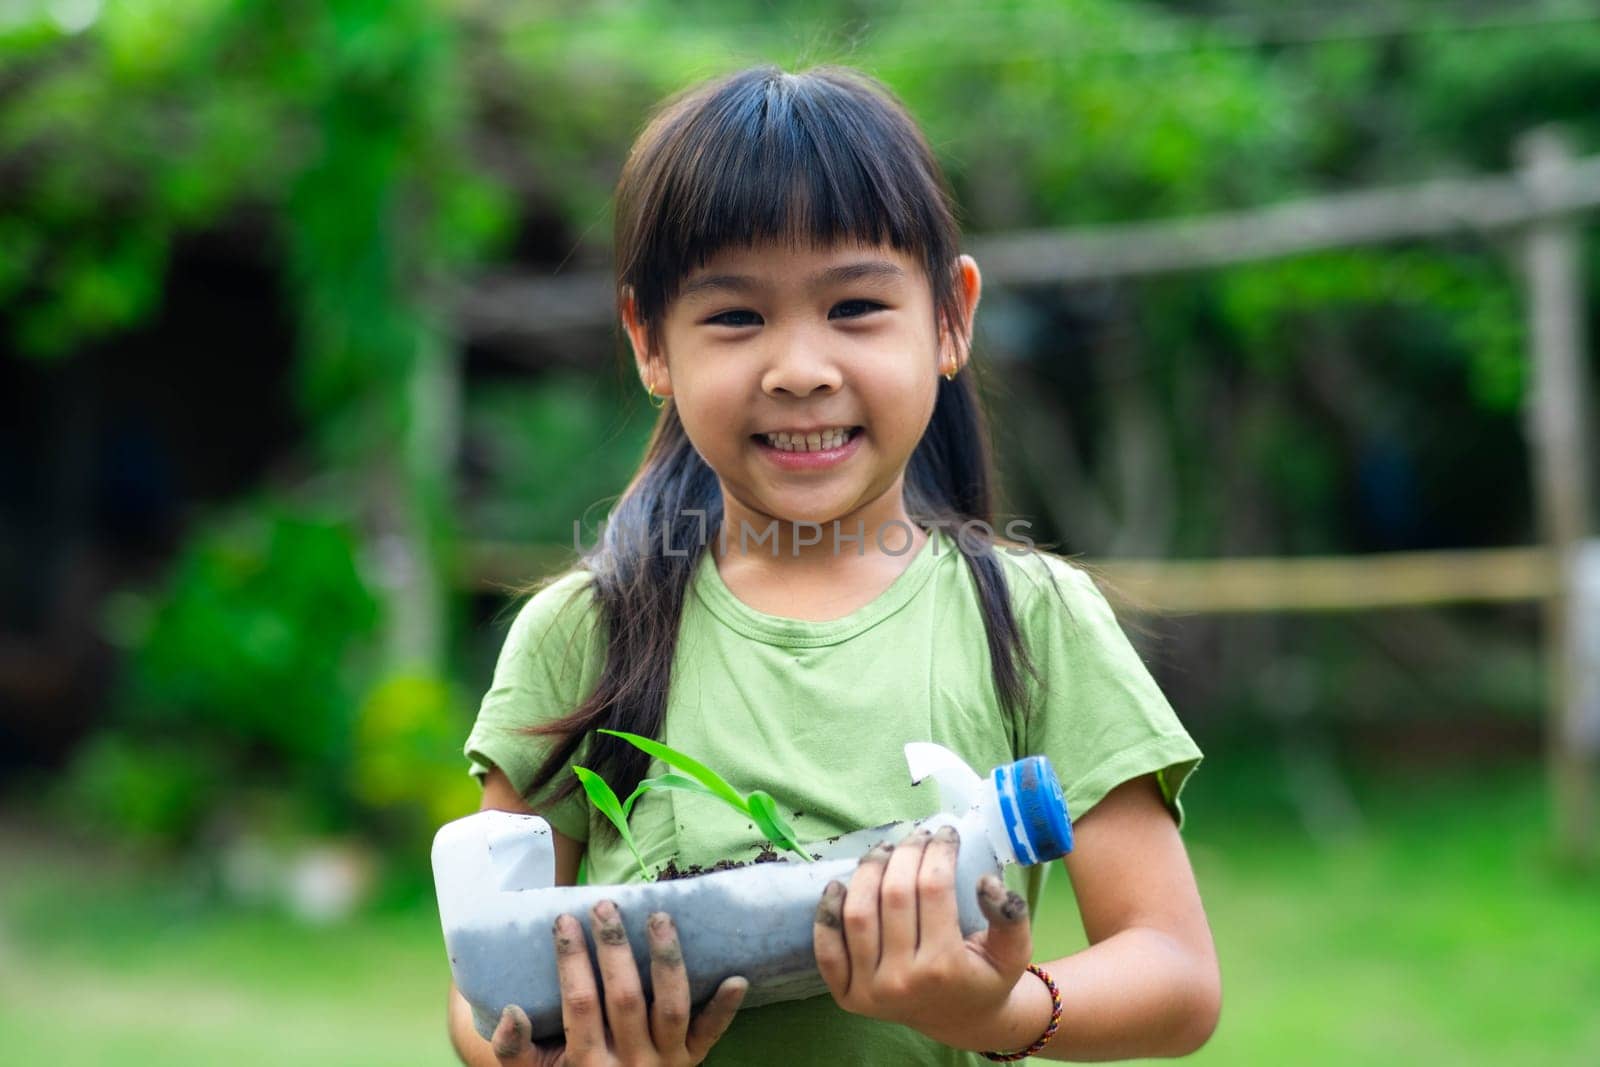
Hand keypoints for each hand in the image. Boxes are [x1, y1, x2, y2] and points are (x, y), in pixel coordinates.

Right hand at [489, 900, 748, 1065]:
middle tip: (606, 906)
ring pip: (670, 1008)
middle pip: (625, 998)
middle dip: (614, 948)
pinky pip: (710, 1035)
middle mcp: (629, 1065)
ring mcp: (666, 1064)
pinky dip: (724, 1009)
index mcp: (586, 1063)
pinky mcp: (692, 1063)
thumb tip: (511, 1010)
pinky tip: (736, 978)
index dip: (572, 960)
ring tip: (658, 917)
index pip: (579, 1003)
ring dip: (665, 960)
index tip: (565, 920)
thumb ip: (514, 1050)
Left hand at [811, 825, 1033, 1046]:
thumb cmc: (986, 979)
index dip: (938, 851)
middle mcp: (902, 980)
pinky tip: (838, 885)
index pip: (933, 889)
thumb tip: (985, 881)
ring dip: (867, 871)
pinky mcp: (846, 996)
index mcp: (944, 967)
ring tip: (885, 850)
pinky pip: (827, 950)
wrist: (961, 1021)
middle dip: (906, 852)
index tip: (945, 832)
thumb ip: (1011, 916)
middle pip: (894, 895)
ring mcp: (869, 991)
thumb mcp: (1014, 952)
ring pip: (857, 914)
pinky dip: (826, 914)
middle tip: (916, 835)